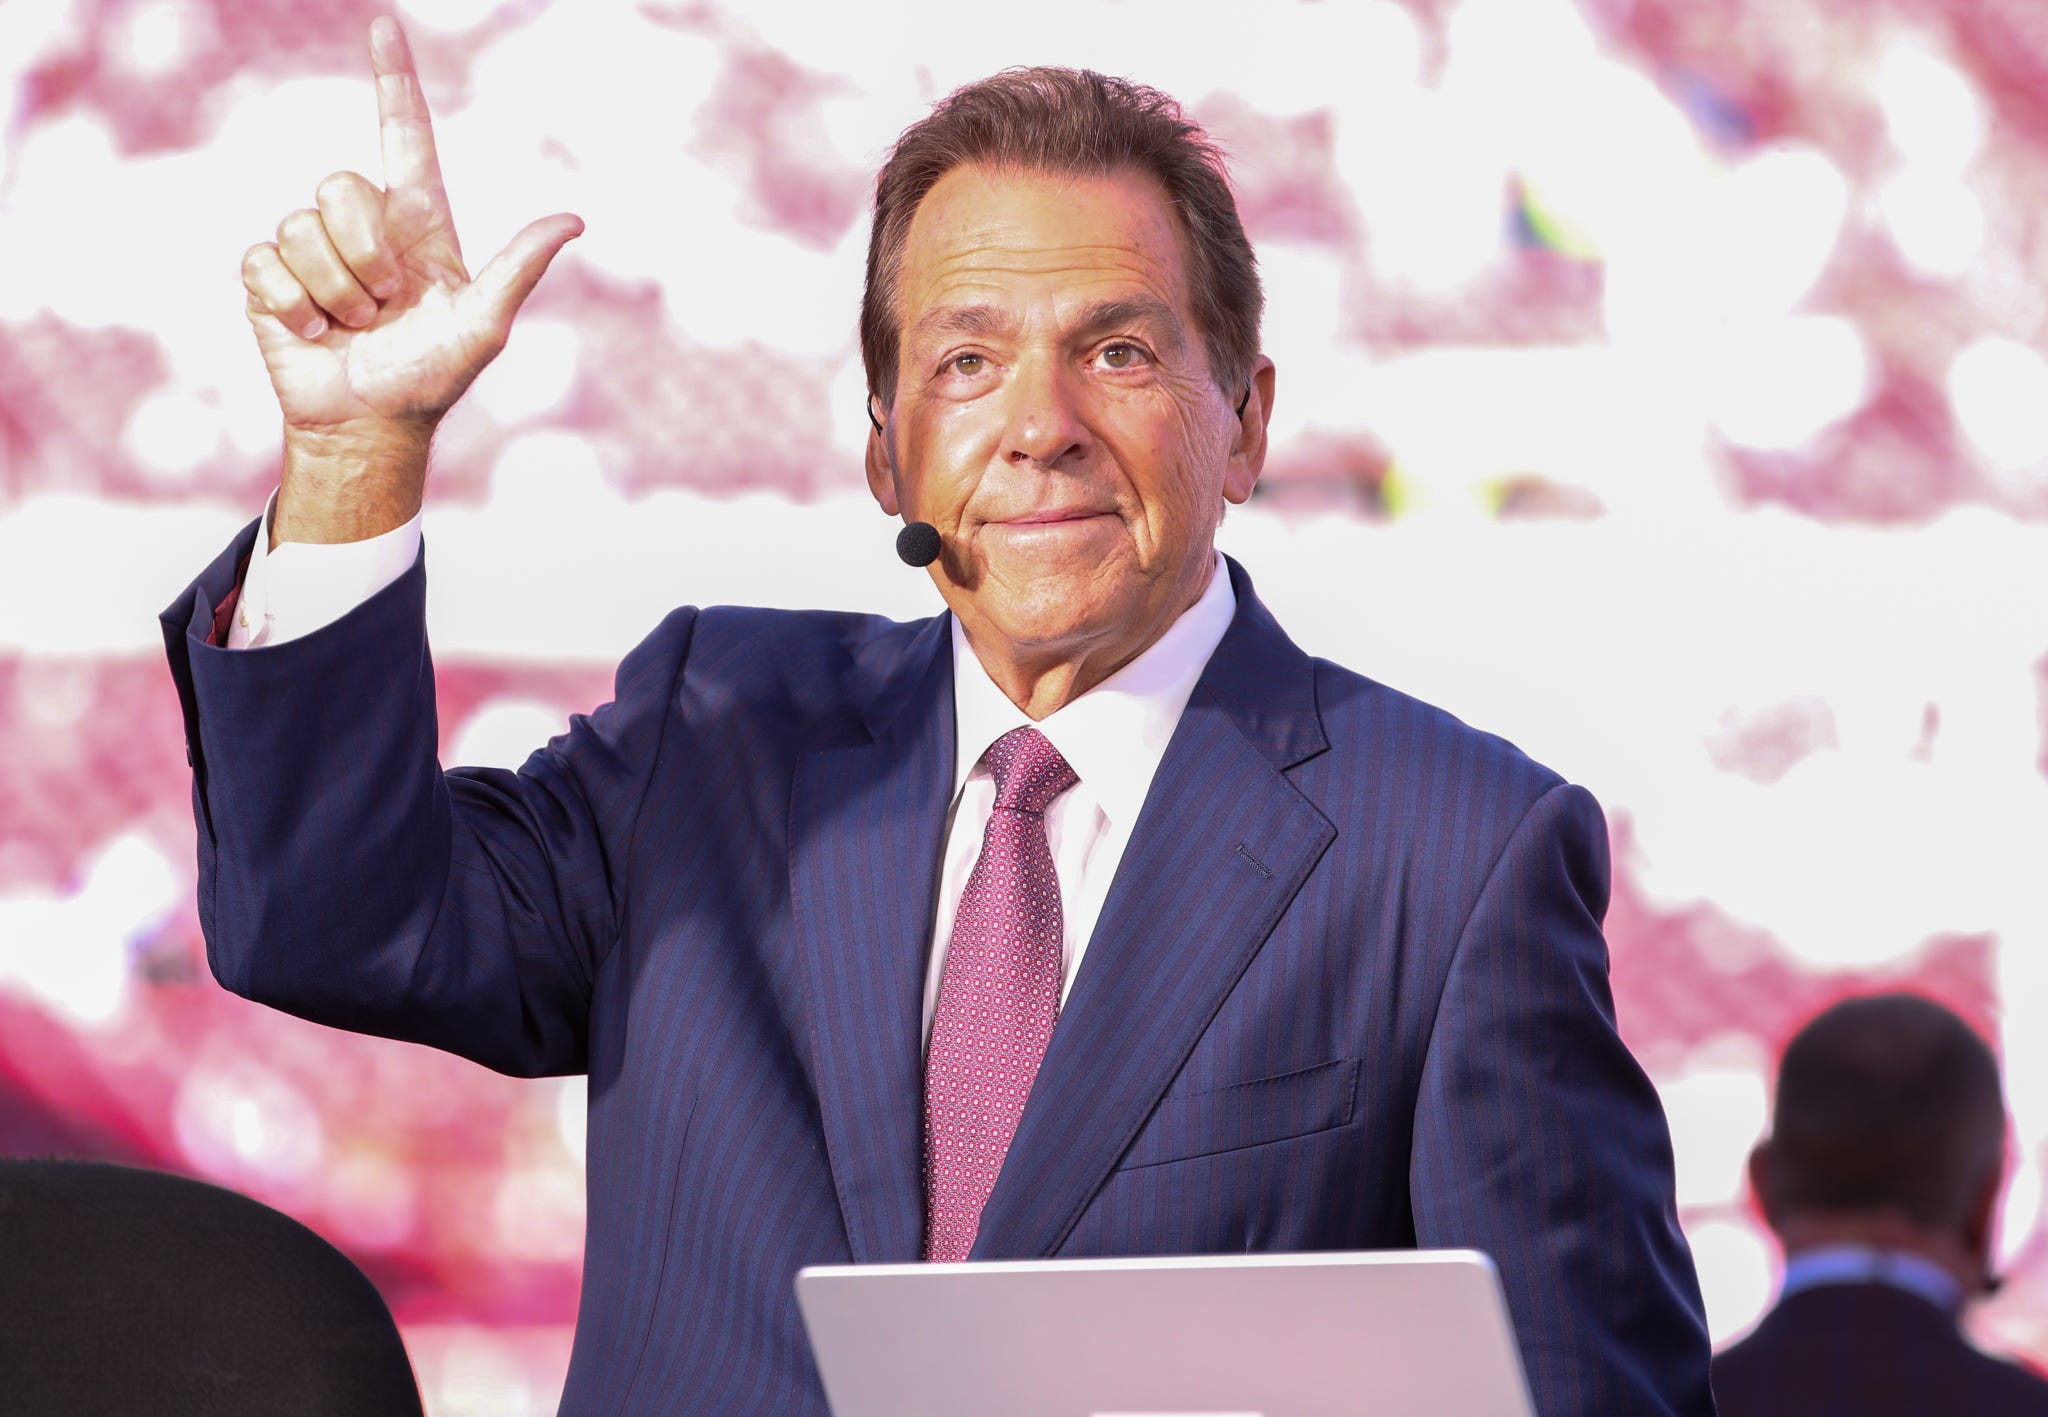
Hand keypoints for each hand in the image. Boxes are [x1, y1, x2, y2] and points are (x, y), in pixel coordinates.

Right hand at [240, 15, 582, 541]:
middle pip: (341, 187)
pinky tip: (314, 334)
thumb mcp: (484, 325)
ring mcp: (311, 247)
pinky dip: (296, 308)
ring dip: (333, 293)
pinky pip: (266, 263)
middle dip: (364, 256)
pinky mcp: (267, 276)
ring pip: (300, 228)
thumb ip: (520, 268)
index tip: (385, 26)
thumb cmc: (432, 376)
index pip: (405, 136)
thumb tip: (575, 221)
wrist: (370, 425)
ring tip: (353, 326)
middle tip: (384, 307)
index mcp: (416, 222)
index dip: (394, 81)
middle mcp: (362, 225)